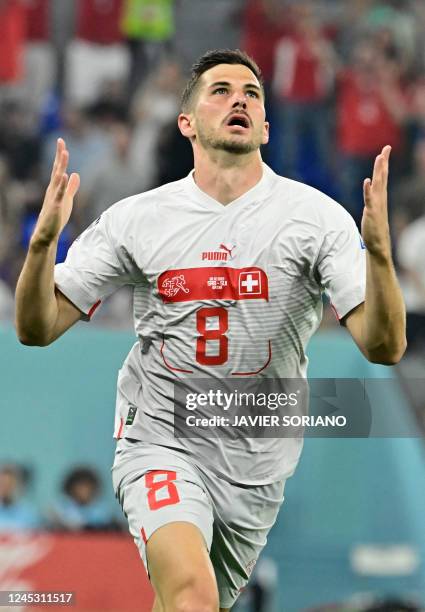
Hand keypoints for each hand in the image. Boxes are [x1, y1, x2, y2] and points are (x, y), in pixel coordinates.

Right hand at [31, 138, 79, 246]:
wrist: (47, 233)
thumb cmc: (56, 216)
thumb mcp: (67, 199)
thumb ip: (71, 187)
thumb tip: (75, 174)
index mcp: (55, 187)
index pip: (58, 168)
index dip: (60, 156)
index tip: (61, 142)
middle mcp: (52, 189)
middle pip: (56, 169)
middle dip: (59, 156)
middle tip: (61, 141)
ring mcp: (53, 197)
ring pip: (57, 178)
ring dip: (61, 166)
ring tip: (64, 153)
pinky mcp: (55, 206)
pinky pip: (59, 194)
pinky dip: (62, 184)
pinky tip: (64, 175)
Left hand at [361, 145, 391, 259]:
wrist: (378, 244)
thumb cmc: (375, 228)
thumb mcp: (373, 210)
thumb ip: (372, 199)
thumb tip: (371, 190)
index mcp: (381, 197)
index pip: (383, 177)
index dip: (383, 163)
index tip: (385, 149)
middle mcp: (380, 199)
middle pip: (382, 177)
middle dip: (383, 162)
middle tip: (386, 149)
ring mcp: (376, 205)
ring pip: (378, 185)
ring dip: (378, 172)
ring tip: (379, 158)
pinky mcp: (371, 212)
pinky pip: (369, 199)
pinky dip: (367, 190)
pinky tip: (366, 181)